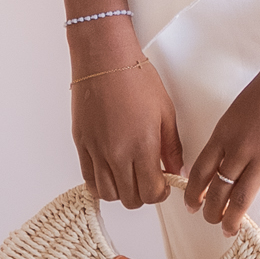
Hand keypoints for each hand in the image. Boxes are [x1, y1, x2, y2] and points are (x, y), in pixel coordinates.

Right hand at [72, 55, 182, 207]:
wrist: (105, 59)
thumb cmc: (135, 78)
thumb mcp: (166, 112)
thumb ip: (172, 147)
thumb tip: (177, 169)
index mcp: (142, 145)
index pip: (151, 192)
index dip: (160, 193)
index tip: (163, 185)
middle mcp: (117, 153)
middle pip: (130, 199)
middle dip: (143, 194)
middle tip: (148, 180)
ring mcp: (96, 151)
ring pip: (108, 194)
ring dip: (121, 191)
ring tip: (129, 176)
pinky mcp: (82, 145)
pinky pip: (89, 180)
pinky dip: (100, 183)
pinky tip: (110, 172)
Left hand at [183, 41, 259, 234]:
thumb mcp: (239, 111)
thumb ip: (232, 138)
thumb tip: (229, 162)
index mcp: (224, 134)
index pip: (200, 172)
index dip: (194, 194)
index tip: (193, 207)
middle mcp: (239, 148)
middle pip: (218, 191)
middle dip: (212, 212)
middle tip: (213, 222)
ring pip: (242, 198)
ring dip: (234, 219)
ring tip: (231, 230)